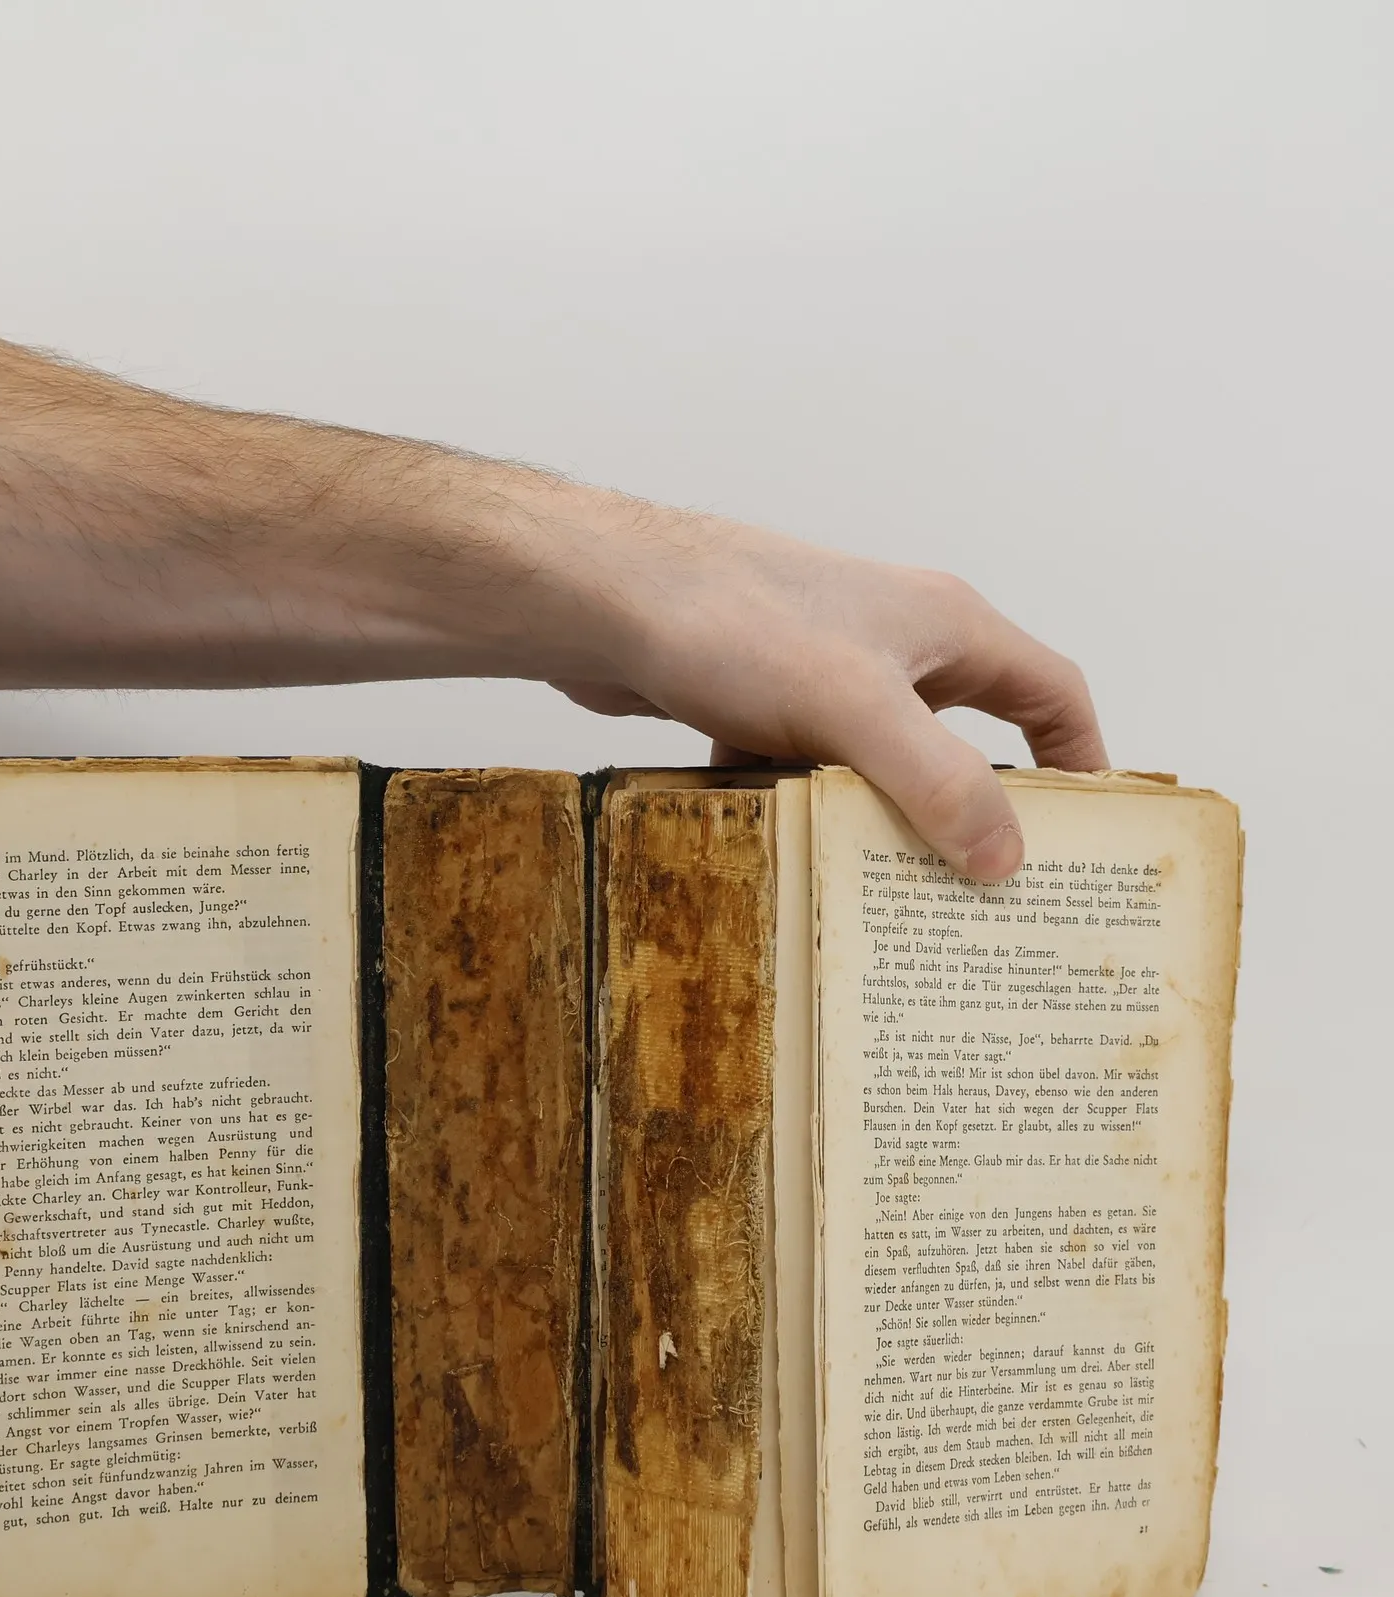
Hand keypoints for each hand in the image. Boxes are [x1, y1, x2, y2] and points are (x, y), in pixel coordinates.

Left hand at [544, 504, 1106, 879]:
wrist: (603, 599)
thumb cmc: (736, 621)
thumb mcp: (854, 710)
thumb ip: (936, 782)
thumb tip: (1005, 860)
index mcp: (943, 627)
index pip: (1049, 691)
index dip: (1081, 759)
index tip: (1086, 834)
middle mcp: (891, 644)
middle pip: (959, 739)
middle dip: (967, 814)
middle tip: (980, 895)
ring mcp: (818, 672)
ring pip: (870, 765)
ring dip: (871, 823)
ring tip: (882, 903)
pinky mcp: (754, 700)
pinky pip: (796, 771)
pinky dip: (795, 812)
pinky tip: (784, 862)